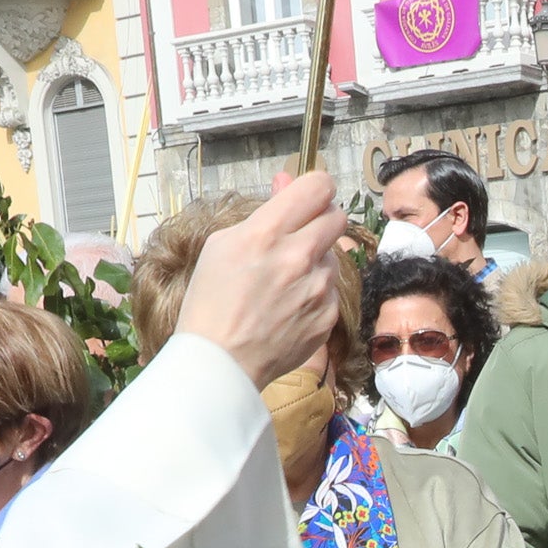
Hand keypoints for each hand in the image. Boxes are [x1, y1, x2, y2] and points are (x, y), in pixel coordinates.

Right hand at [175, 172, 349, 392]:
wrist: (220, 363)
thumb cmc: (211, 303)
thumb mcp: (222, 245)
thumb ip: (264, 212)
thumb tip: (286, 184)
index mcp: (267, 233)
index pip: (318, 187)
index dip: (314, 188)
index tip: (307, 197)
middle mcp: (299, 257)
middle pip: (336, 216)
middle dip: (320, 220)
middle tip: (298, 235)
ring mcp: (318, 288)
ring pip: (333, 256)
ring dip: (315, 260)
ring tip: (283, 282)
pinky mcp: (327, 315)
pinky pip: (330, 290)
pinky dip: (315, 293)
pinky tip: (288, 307)